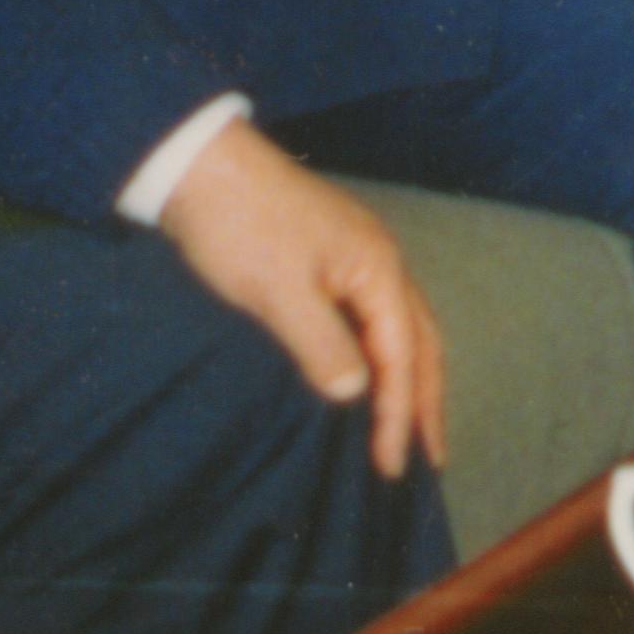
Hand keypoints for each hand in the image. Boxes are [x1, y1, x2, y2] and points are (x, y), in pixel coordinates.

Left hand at [154, 121, 447, 479]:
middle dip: (427, 402)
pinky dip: (382, 356)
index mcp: (378, 270)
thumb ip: (322, 345)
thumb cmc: (240, 228)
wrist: (201, 166)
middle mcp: (381, 262)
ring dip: (410, 379)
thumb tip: (355, 395)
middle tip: (431, 458)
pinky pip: (374, 318)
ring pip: (400, 328)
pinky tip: (369, 374)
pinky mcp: (331, 259)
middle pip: (420, 341)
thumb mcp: (278, 292)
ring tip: (411, 425)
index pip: (402, 356)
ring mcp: (359, 257)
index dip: (399, 415)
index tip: (392, 467)